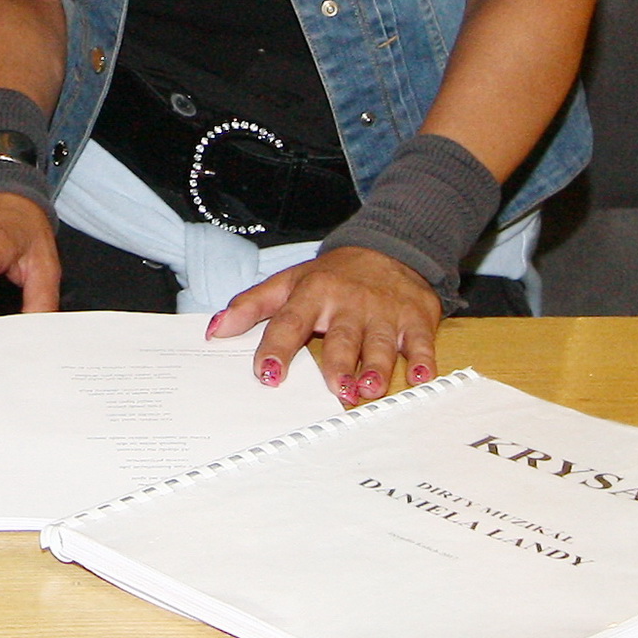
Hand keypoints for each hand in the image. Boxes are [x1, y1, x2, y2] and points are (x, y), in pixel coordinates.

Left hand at [208, 247, 441, 406]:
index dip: (278, 347)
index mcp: (314, 293)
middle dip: (340, 363)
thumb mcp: (289, 282)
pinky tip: (421, 378)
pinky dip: (423, 360)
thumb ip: (251, 306)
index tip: (267, 373)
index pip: (290, 322)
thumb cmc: (333, 276)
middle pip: (342, 336)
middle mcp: (349, 303)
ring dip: (377, 367)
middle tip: (338, 388)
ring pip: (381, 343)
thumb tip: (215, 330)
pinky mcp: (416, 318)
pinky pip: (421, 341)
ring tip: (369, 389)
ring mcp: (384, 312)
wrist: (389, 247)